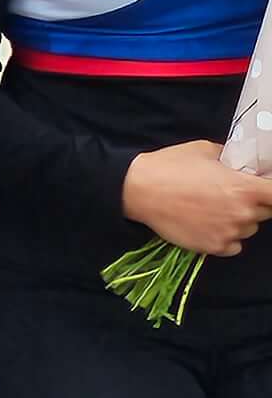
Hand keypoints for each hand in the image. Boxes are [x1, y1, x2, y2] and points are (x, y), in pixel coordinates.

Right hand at [124, 139, 271, 255]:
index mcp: (244, 188)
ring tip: (212, 209)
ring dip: (238, 220)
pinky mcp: (215, 247)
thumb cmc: (170, 166)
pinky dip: (225, 236)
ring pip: (248, 228)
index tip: (266, 189)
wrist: (139, 190)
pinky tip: (207, 223)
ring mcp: (230, 233)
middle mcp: (242, 213)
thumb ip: (230, 158)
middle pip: (266, 213)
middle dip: (254, 203)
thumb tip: (241, 164)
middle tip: (230, 194)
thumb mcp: (203, 149)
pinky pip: (234, 244)